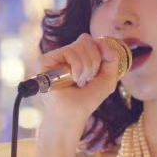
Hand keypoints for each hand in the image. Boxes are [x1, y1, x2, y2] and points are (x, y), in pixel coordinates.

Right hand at [35, 34, 125, 151]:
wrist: (72, 116)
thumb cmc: (86, 100)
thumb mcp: (107, 79)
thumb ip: (112, 59)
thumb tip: (103, 41)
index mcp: (77, 56)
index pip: (91, 40)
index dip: (99, 53)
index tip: (96, 73)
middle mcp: (64, 55)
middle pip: (87, 40)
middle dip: (94, 62)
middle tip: (86, 80)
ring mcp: (54, 57)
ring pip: (79, 46)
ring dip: (86, 68)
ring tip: (78, 82)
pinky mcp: (45, 60)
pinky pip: (69, 51)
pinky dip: (77, 67)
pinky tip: (72, 80)